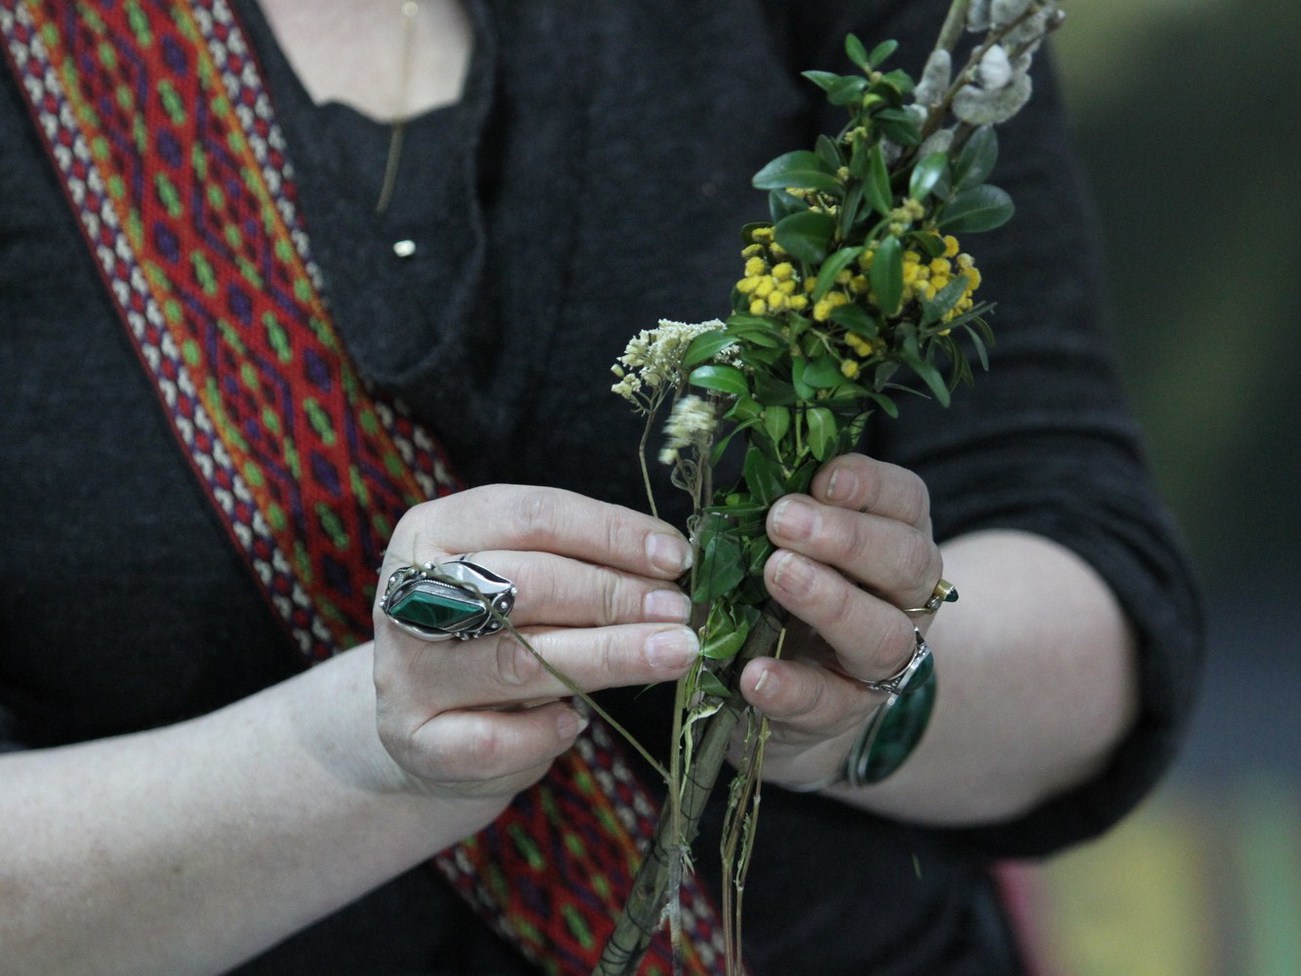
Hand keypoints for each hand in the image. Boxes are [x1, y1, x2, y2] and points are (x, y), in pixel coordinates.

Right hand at [372, 485, 697, 808]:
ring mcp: (406, 673)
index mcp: (434, 531)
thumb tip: (670, 566)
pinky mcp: (414, 742)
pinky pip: (494, 740)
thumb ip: (576, 564)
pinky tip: (577, 722)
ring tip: (673, 654)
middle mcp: (409, 597)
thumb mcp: (519, 581)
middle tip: (679, 612)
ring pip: (517, 662)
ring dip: (609, 655)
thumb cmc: (491, 637)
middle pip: (524, 584)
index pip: (531, 516)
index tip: (675, 557)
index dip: (611, 533)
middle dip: (615, 596)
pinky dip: (546, 732)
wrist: (419, 728)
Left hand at [737, 454, 945, 788]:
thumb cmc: (781, 592)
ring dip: (831, 602)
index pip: (905, 501)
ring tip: (777, 576)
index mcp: (893, 539)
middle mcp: (904, 598)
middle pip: (907, 562)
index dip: (870, 485)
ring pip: (884, 635)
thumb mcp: (785, 546)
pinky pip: (827, 703)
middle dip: (848, 538)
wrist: (783, 690)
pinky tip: (755, 673)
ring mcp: (881, 660)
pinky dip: (791, 687)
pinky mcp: (843, 712)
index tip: (822, 476)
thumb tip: (743, 477)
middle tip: (783, 521)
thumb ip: (778, 515)